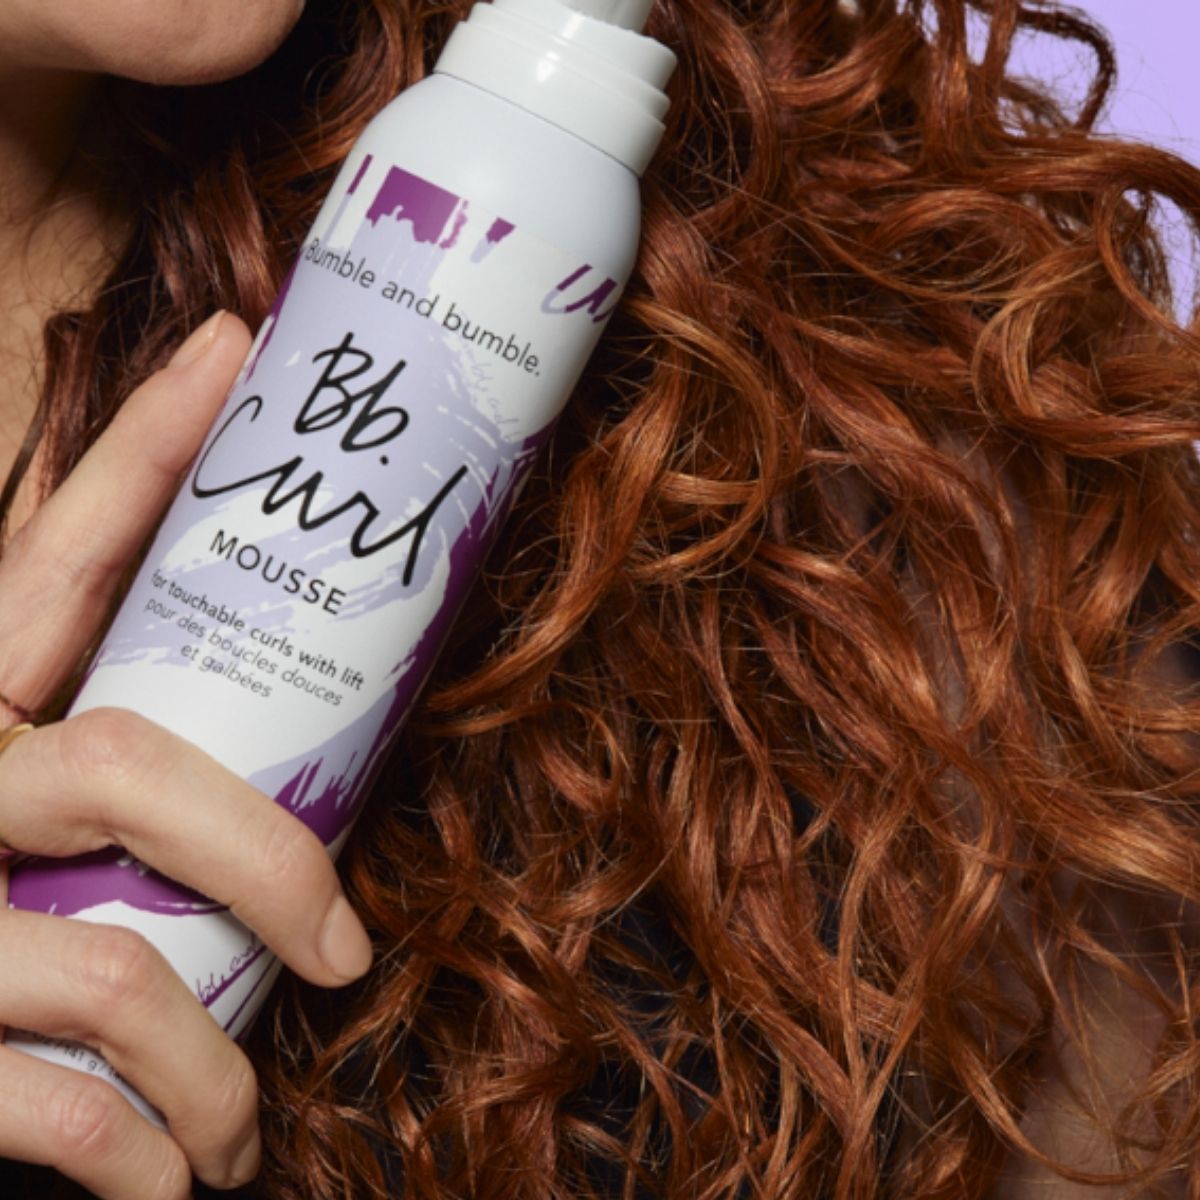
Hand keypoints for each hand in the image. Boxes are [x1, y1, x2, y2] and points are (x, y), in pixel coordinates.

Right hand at [0, 312, 373, 1198]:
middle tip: (349, 954)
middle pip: (136, 770)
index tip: (235, 347)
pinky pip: (60, 1110)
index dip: (143, 439)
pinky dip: (141, 1162)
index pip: (56, 548)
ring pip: (117, 966)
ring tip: (245, 1138)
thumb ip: (81, 790)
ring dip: (214, 1074)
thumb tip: (255, 800)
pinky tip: (171, 1189)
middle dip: (272, 862)